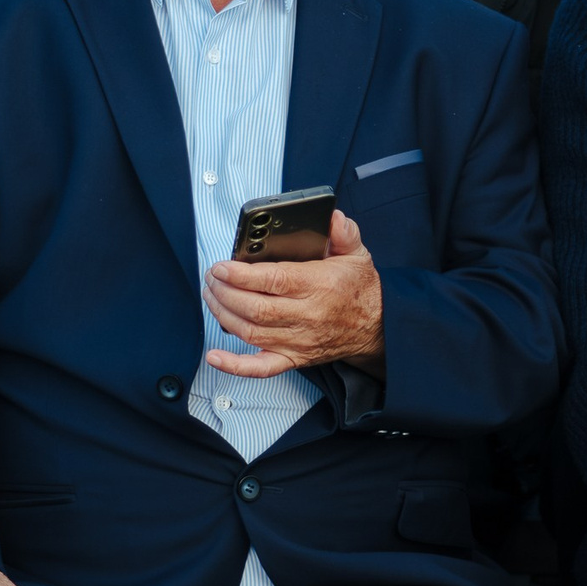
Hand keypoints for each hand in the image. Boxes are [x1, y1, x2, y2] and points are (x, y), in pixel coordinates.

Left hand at [205, 210, 384, 376]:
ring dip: (223, 314)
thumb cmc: (359, 290)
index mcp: (319, 286)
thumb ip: (343, 232)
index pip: (274, 281)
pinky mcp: (293, 358)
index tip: (222, 266)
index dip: (242, 275)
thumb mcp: (357, 254)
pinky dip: (235, 365)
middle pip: (255, 308)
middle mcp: (307, 316)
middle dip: (225, 292)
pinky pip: (261, 368)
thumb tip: (331, 217)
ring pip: (251, 333)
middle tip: (212, 277)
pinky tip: (215, 355)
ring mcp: (297, 340)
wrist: (375, 327)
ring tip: (211, 296)